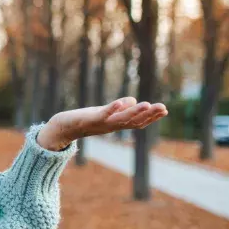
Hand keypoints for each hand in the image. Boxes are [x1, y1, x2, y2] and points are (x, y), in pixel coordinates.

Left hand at [36, 97, 167, 150]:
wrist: (64, 127)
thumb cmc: (85, 119)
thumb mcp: (105, 113)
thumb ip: (119, 109)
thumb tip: (132, 101)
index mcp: (116, 124)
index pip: (137, 122)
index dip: (151, 117)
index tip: (165, 110)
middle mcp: (112, 126)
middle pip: (133, 121)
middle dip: (149, 115)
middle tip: (164, 108)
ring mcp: (102, 123)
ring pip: (121, 119)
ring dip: (135, 112)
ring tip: (148, 104)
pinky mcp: (90, 119)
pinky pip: (103, 114)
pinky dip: (112, 108)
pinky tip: (121, 101)